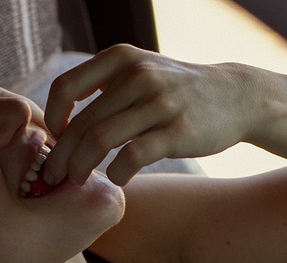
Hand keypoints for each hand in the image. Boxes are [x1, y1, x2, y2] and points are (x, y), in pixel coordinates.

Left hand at [42, 45, 256, 185]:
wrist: (234, 97)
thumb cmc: (176, 92)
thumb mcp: (140, 71)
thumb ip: (103, 86)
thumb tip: (58, 118)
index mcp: (121, 59)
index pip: (65, 87)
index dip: (52, 119)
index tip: (55, 140)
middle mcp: (138, 75)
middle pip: (82, 122)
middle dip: (61, 155)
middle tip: (54, 176)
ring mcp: (160, 103)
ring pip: (102, 140)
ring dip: (82, 167)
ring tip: (78, 180)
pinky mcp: (179, 131)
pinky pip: (134, 156)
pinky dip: (117, 173)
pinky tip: (117, 179)